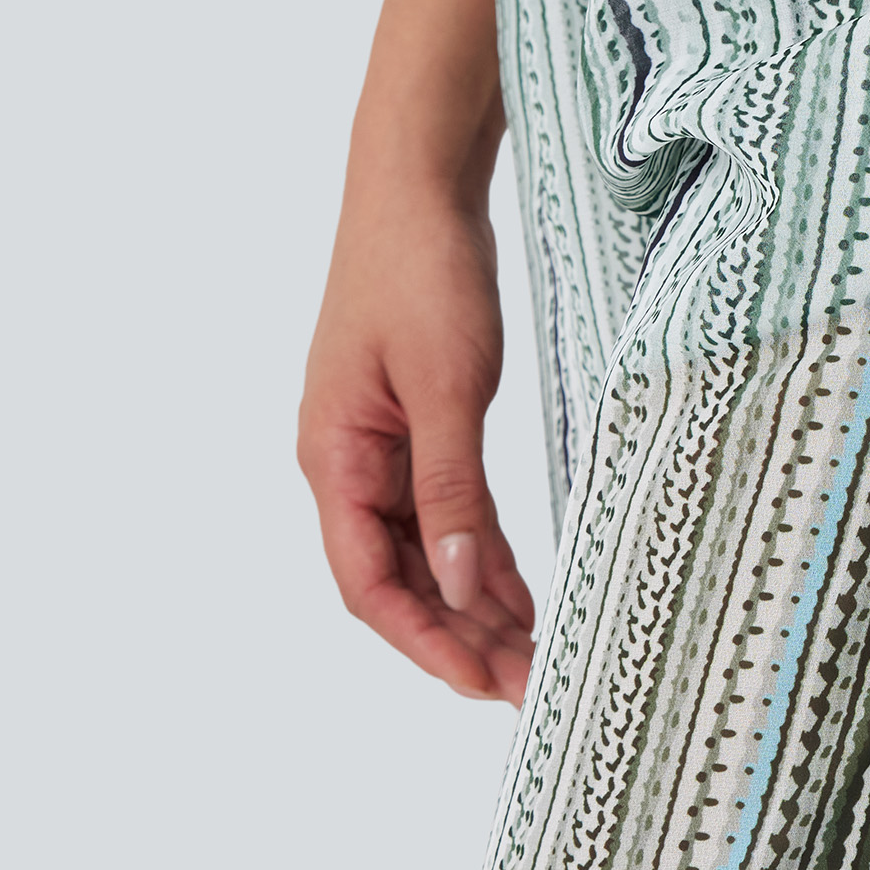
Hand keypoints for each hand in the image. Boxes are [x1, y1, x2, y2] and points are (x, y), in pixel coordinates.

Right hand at [297, 175, 537, 704]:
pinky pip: (443, 511)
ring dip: (475, 604)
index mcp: (334, 459)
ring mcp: (378, 446)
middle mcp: (346, 463)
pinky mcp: (413, 425)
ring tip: (536, 654)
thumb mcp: (448, 386)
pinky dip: (481, 554)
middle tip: (529, 686)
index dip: (425, 643)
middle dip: (459, 638)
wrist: (417, 183)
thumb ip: (452, 490)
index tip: (482, 686)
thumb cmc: (422, 269)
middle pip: (397, 580)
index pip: (368, 584)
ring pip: (424, 552)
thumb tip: (462, 587)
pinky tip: (523, 592)